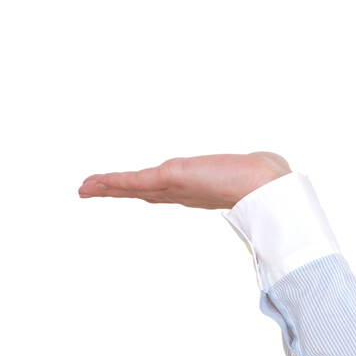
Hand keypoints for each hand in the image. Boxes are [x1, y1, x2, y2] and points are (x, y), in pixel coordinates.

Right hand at [77, 151, 291, 209]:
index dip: (143, 192)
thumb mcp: (256, 170)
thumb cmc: (269, 181)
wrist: (267, 189)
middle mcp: (184, 192)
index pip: (164, 192)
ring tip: (84, 188)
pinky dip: (112, 181)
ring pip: (134, 188)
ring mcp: (175, 187)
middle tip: (90, 190)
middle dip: (116, 191)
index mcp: (199, 190)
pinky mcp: (171, 178)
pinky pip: (135, 180)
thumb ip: (256, 168)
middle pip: (142, 192)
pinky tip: (93, 183)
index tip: (129, 191)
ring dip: (107, 187)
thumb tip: (271, 163)